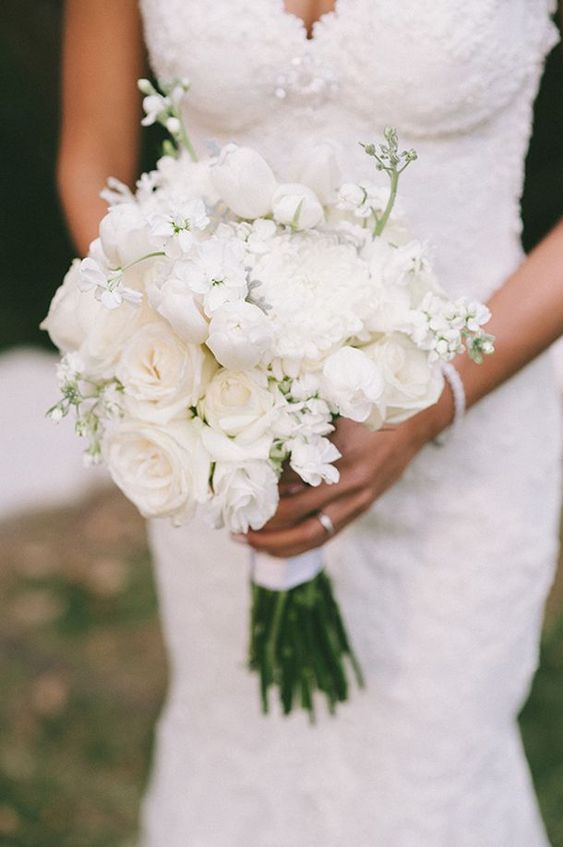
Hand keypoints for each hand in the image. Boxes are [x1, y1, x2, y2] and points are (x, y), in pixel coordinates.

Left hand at [241, 389, 452, 557]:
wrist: (413, 426)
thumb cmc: (371, 415)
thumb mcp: (338, 418)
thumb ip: (306, 437)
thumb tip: (264, 456)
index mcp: (345, 466)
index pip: (295, 489)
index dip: (265, 497)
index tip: (236, 497)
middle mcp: (351, 491)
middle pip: (301, 522)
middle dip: (266, 530)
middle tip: (236, 530)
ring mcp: (357, 505)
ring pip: (313, 538)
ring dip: (279, 544)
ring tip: (250, 543)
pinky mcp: (359, 511)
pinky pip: (326, 535)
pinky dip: (299, 544)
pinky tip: (277, 545)